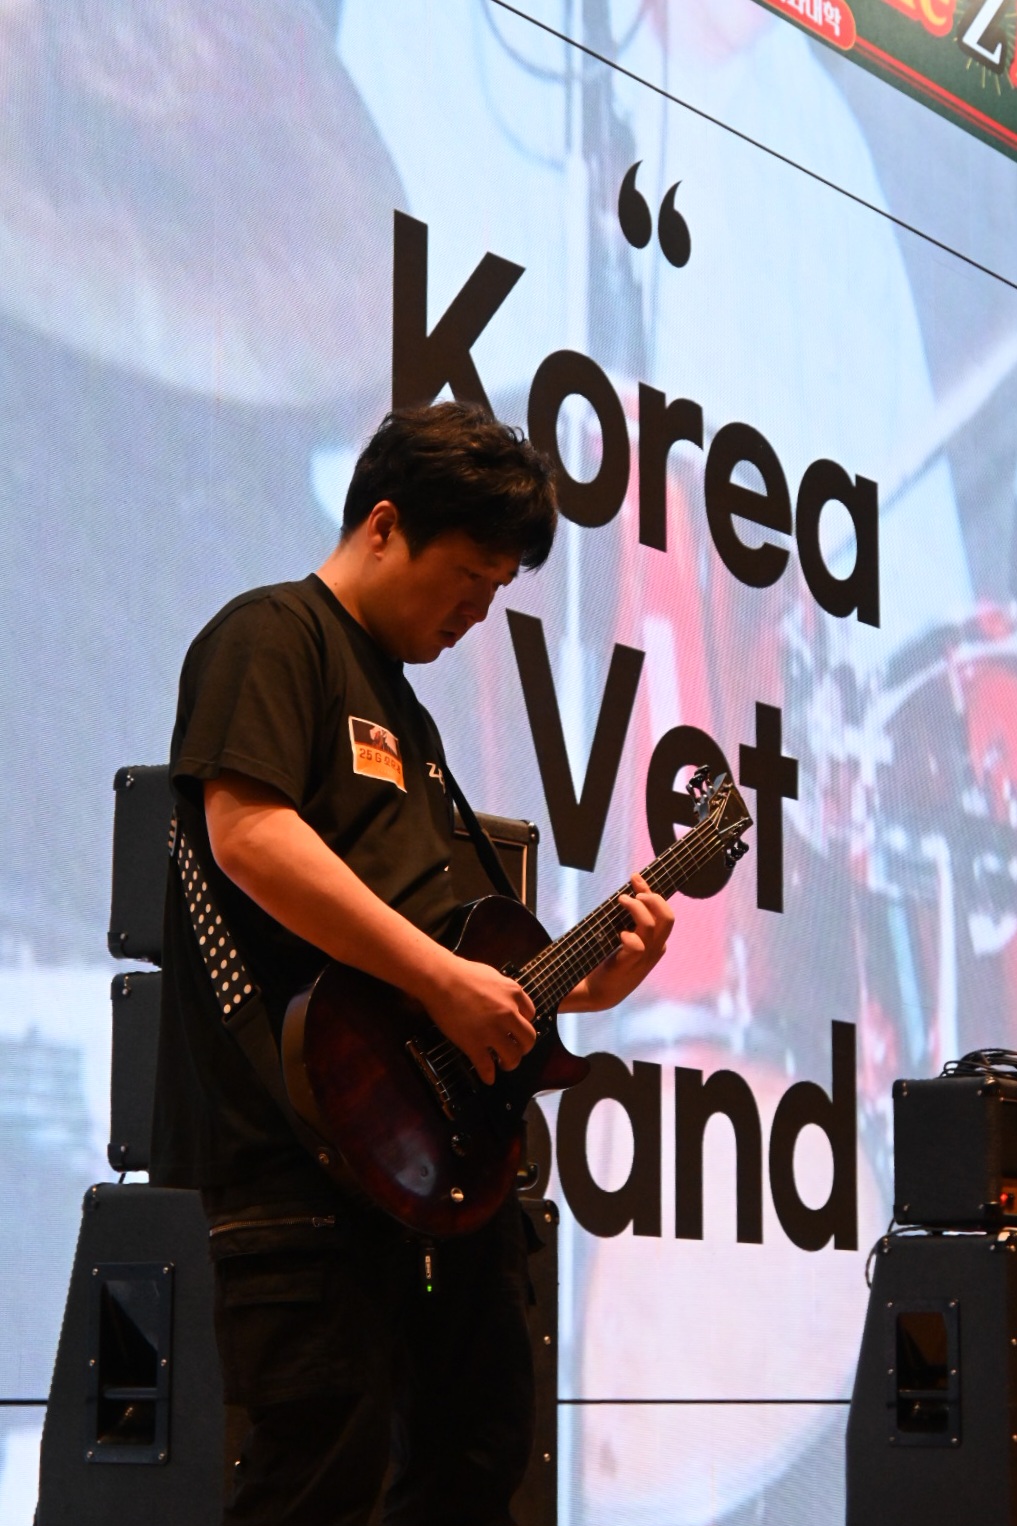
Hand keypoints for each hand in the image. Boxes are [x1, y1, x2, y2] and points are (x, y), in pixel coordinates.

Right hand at [424, 952, 536, 1084]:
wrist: (440, 979)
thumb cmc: (462, 973)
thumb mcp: (492, 975)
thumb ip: (504, 989)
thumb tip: (506, 999)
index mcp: (514, 994)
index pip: (531, 1015)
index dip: (524, 1024)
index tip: (516, 1030)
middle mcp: (508, 1013)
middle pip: (528, 1039)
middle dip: (523, 1048)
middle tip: (515, 1050)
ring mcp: (492, 1031)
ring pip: (513, 1056)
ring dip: (510, 1063)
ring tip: (503, 1063)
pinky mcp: (474, 1044)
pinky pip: (487, 1066)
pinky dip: (488, 1075)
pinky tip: (488, 1078)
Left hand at [561, 873, 673, 1012]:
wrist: (598, 992)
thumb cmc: (609, 961)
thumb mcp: (624, 937)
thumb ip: (629, 920)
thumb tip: (627, 893)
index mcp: (657, 941)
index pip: (665, 912)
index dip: (652, 892)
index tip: (635, 877)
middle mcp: (655, 949)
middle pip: (668, 917)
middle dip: (652, 898)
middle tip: (633, 893)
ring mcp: (644, 958)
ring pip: (652, 926)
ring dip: (637, 909)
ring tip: (622, 901)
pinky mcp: (629, 966)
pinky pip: (637, 946)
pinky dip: (629, 935)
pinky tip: (620, 934)